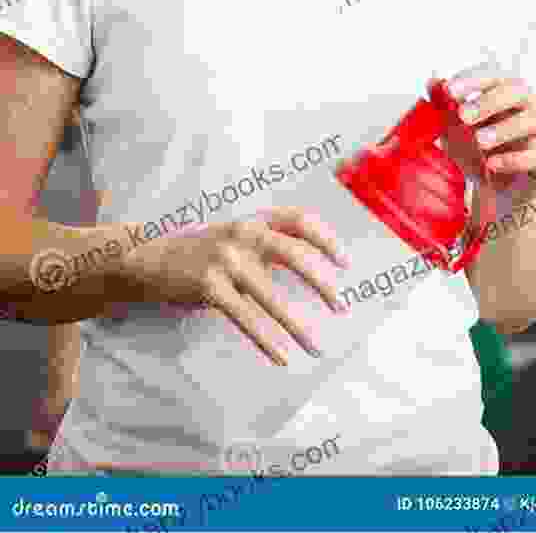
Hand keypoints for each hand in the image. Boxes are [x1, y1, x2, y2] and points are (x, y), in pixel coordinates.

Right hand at [122, 209, 349, 366]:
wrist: (148, 256)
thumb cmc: (202, 251)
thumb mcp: (236, 236)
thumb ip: (268, 245)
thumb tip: (309, 269)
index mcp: (254, 220)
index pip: (299, 220)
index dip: (326, 239)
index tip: (346, 264)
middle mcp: (242, 233)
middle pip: (293, 253)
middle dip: (322, 283)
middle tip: (342, 308)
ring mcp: (224, 258)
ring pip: (270, 296)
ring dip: (298, 326)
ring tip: (317, 348)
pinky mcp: (207, 286)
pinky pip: (244, 317)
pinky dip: (266, 339)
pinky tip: (282, 356)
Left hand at [432, 70, 535, 193]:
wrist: (500, 188)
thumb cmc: (478, 149)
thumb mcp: (455, 128)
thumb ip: (444, 105)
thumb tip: (431, 83)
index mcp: (505, 90)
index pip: (493, 74)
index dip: (472, 79)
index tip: (448, 90)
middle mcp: (528, 105)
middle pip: (518, 90)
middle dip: (489, 101)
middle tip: (463, 116)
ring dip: (505, 128)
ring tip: (480, 141)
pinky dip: (517, 159)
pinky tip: (492, 164)